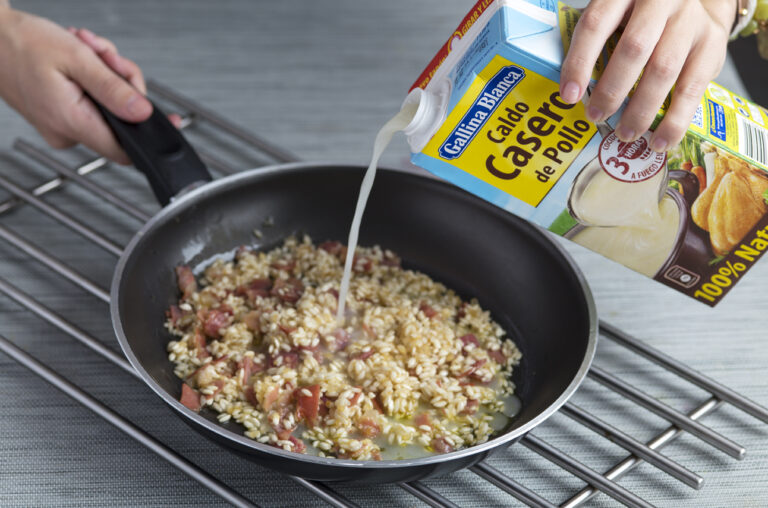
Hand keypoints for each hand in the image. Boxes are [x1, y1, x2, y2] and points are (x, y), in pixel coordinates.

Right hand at [0, 7, 152, 162]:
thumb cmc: (21, 43)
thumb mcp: (77, 60)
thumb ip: (114, 90)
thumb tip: (143, 113)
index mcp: (72, 122)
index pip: (123, 150)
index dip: (149, 136)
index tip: (168, 123)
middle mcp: (67, 132)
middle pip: (120, 119)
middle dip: (122, 82)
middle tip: (106, 56)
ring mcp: (63, 126)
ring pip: (109, 106)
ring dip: (106, 74)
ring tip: (86, 50)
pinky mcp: (61, 116)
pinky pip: (93, 101)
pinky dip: (93, 78)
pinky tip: (81, 58)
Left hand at [559, 0, 735, 151]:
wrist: (696, 0)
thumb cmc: (640, 17)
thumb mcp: (617, 16)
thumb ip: (596, 43)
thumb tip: (569, 93)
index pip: (596, 24)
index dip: (579, 62)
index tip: (568, 96)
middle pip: (634, 48)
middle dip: (612, 89)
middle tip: (596, 116)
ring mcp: (690, 20)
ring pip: (663, 70)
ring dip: (641, 109)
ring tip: (625, 134)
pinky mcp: (712, 42)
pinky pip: (693, 87)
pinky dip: (674, 120)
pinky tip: (660, 140)